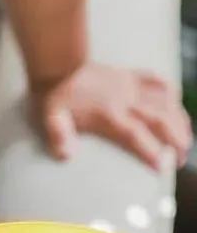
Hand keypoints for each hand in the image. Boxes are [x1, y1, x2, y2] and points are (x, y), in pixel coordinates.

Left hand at [34, 63, 191, 168]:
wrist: (56, 63)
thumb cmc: (52, 94)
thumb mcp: (50, 117)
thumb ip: (58, 136)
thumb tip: (66, 156)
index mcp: (108, 114)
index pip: (135, 135)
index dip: (150, 151)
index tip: (162, 168)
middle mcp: (125, 100)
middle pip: (160, 120)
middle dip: (175, 140)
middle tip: (180, 160)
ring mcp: (129, 85)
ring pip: (166, 101)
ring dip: (179, 121)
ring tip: (186, 139)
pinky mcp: (128, 75)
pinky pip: (155, 79)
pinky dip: (169, 90)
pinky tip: (175, 100)